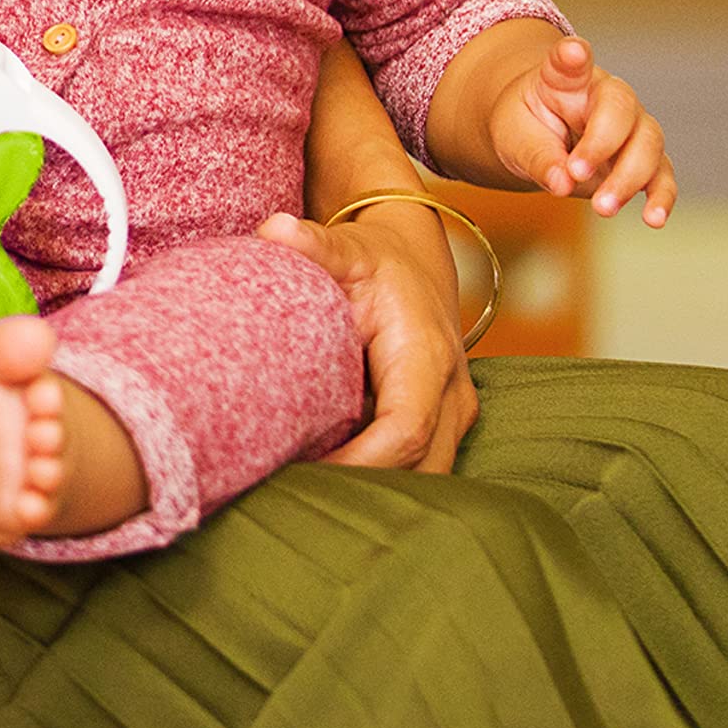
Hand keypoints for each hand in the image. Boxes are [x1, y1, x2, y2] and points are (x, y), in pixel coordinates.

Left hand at [256, 203, 477, 473]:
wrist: (414, 258)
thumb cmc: (375, 259)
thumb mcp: (346, 248)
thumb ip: (313, 244)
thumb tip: (273, 229)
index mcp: (427, 356)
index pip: (403, 432)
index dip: (356, 464)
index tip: (302, 476)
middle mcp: (453, 392)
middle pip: (420, 470)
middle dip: (362, 493)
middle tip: (291, 498)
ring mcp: (455, 413)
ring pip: (426, 479)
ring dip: (372, 493)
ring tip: (304, 497)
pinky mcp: (444, 425)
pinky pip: (420, 469)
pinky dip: (379, 481)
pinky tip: (326, 484)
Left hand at [487, 35, 677, 224]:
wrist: (540, 138)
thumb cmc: (524, 126)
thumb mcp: (513, 137)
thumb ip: (537, 156)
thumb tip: (562, 183)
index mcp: (566, 79)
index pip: (569, 64)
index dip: (572, 56)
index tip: (573, 53)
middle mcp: (606, 96)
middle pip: (621, 109)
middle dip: (602, 144)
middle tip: (575, 173)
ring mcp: (631, 126)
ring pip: (648, 144)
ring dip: (628, 178)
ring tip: (602, 208)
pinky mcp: (644, 159)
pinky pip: (662, 176)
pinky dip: (660, 197)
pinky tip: (654, 218)